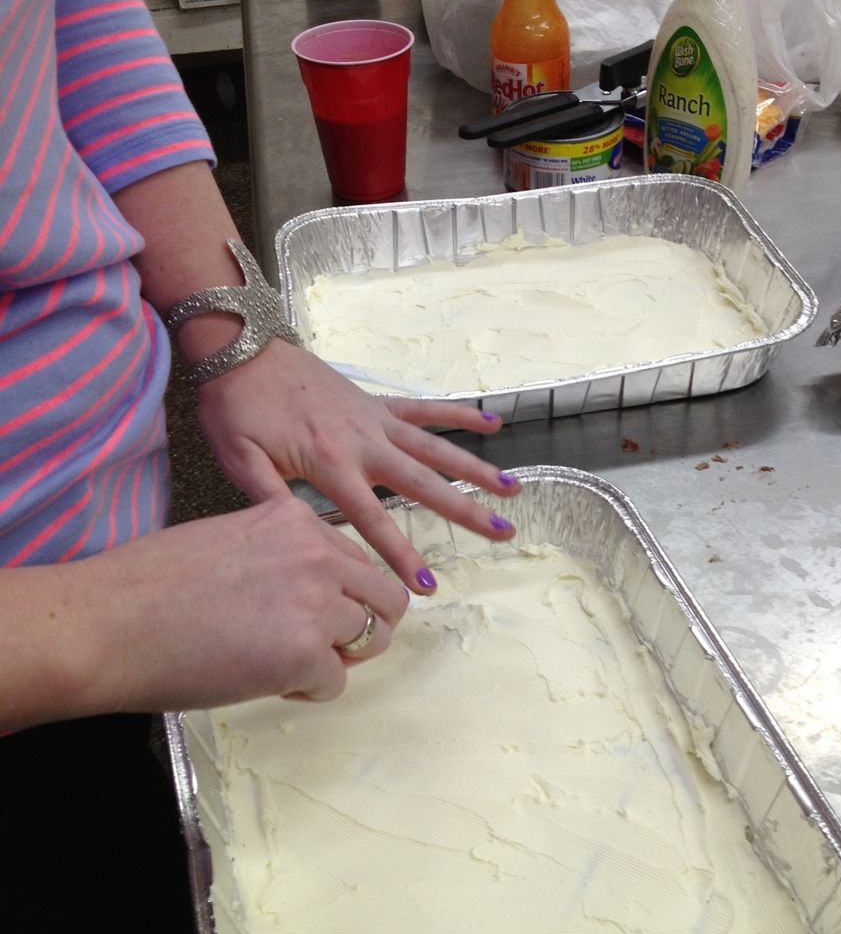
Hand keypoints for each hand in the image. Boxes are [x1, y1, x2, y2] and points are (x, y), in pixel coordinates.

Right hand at [76, 496, 407, 714]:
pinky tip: (266, 683)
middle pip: (386, 597)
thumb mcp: (228, 542)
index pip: (356, 560)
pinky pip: (337, 682)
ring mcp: (317, 603)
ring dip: (339, 659)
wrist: (105, 623)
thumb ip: (279, 557)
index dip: (339, 594)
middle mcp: (317, 554)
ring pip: (373, 638)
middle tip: (319, 648)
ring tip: (289, 666)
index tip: (305, 613)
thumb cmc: (147, 587)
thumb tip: (307, 591)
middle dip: (362, 627)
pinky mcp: (306, 654)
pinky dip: (308, 691)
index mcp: (295, 520)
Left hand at [195, 339, 520, 591]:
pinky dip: (459, 415)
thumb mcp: (239, 460)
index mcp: (330, 463)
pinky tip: (493, 424)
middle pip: (423, 483)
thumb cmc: (235, 408)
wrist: (241, 347)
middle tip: (502, 532)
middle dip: (464, 510)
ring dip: (475, 468)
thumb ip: (269, 499)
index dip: (399, 553)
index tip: (425, 585)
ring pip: (435, 447)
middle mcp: (363, 442)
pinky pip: (425, 409)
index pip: (371, 519)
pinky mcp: (375, 402)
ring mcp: (375, 419)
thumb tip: (298, 539)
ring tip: (511, 489)